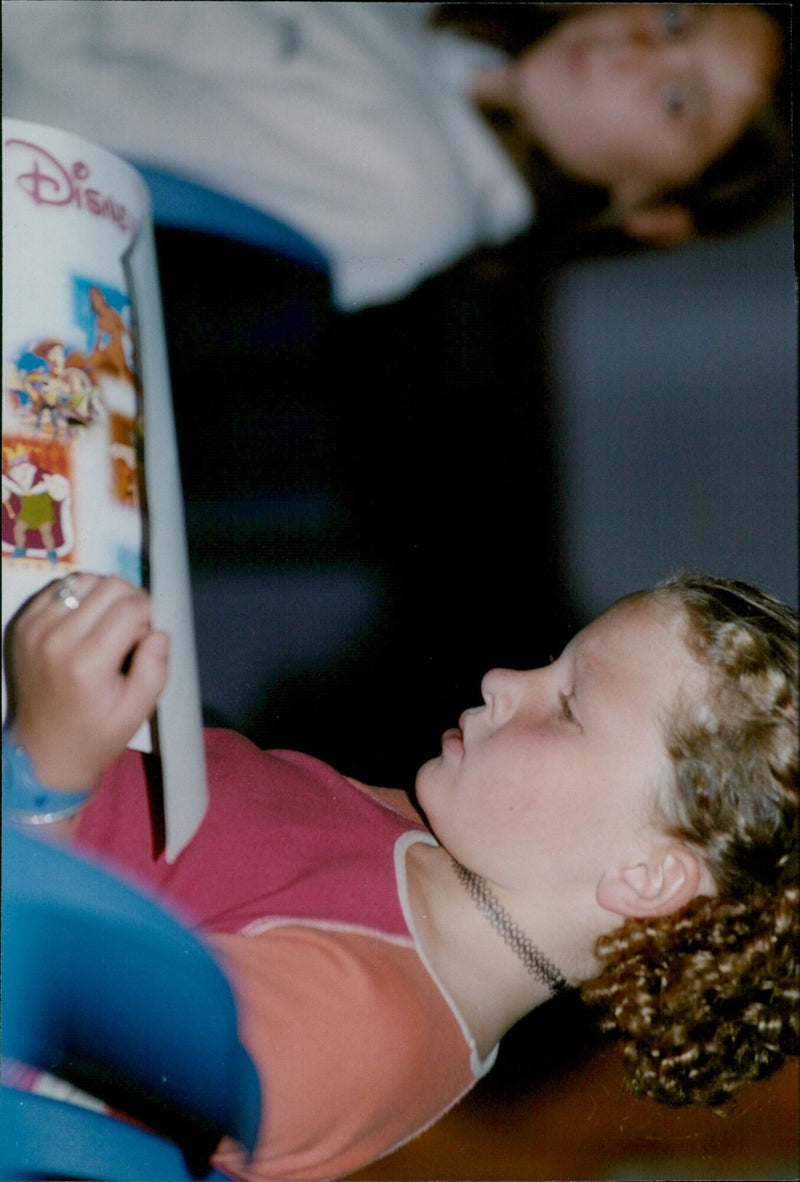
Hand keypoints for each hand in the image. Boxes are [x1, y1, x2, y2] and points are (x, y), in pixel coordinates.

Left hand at [5, 574, 168, 789]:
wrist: (44, 751)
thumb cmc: (96, 735)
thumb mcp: (136, 713)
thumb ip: (154, 670)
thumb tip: (158, 631)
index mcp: (87, 663)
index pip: (130, 608)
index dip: (150, 614)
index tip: (148, 635)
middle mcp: (56, 639)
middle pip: (108, 586)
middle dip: (131, 600)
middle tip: (132, 629)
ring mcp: (35, 629)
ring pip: (84, 580)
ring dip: (104, 596)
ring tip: (108, 625)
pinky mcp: (24, 625)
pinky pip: (59, 589)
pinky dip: (79, 598)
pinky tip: (84, 624)